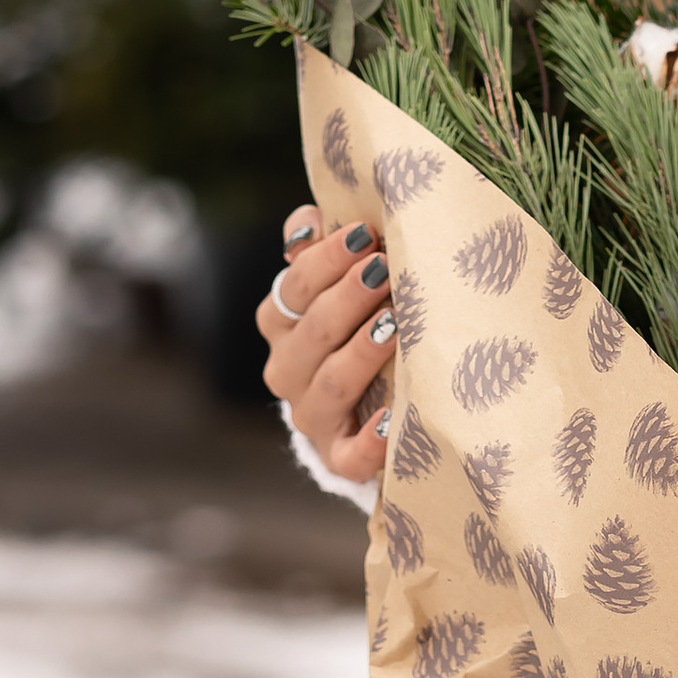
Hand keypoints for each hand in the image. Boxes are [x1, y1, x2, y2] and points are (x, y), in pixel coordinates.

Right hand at [259, 204, 395, 484]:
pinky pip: (349, 455)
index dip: (328, 258)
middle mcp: (287, 369)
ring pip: (331, 384)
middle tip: (385, 271)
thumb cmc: (355, 324)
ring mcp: (312, 416)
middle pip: (313, 330)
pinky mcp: (340, 456)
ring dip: (361, 354)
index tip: (367, 233)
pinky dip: (368, 441)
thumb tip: (310, 220)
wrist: (366, 405)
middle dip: (349, 298)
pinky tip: (389, 420)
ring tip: (396, 325)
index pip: (295, 285)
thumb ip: (318, 247)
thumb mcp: (336, 281)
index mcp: (282, 321)